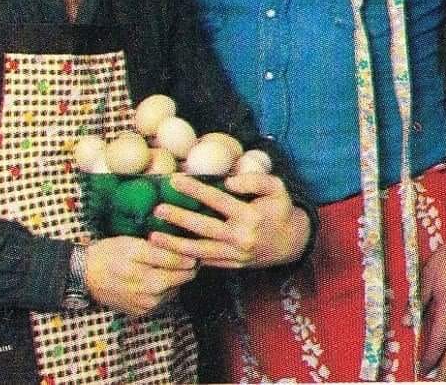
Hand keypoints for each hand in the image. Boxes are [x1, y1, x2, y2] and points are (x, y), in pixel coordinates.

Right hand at [85, 236, 197, 316]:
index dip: (187, 254)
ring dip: (178, 280)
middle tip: (195, 260)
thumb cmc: (109, 252)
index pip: (171, 258)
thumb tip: (182, 248)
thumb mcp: (129, 241)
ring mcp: (141, 300)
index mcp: (136, 258)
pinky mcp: (141, 311)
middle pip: (176, 277)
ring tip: (179, 268)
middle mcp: (140, 282)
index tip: (197, 248)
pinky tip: (161, 280)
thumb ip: (155, 245)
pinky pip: (163, 300)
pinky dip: (166, 290)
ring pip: (172, 290)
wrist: (86, 276)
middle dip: (188, 268)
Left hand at [147, 173, 309, 268]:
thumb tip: (228, 180)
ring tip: (153, 238)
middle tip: (157, 209)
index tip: (175, 180)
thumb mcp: (277, 188)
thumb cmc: (280, 209)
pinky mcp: (231, 266)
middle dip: (179, 218)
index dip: (195, 189)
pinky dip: (186, 259)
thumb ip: (254, 180)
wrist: (292, 243)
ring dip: (175, 245)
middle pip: (204, 228)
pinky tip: (167, 253)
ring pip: (200, 252)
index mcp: (249, 216)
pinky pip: (205, 263)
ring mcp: (235, 255)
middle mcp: (240, 238)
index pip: (217, 200)